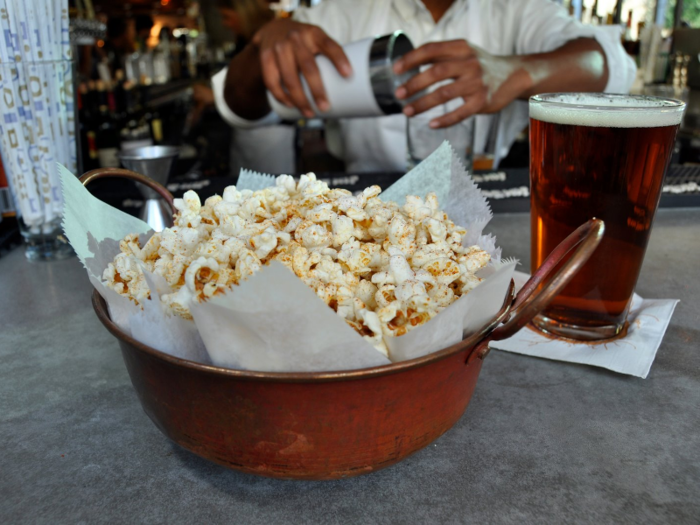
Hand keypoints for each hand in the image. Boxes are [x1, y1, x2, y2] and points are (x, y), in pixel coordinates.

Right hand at [252, 19, 351, 117]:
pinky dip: (281, 96)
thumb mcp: (315, 39)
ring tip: (309, 113)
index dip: (339, 59)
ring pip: (289, 78)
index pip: (329, 45)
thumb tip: (345, 86)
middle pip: (308, 67)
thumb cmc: (302, 42)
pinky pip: (272, 82)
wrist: (272, 30)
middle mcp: (296, 38)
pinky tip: (290, 105)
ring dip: (300, 99)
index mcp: (314, 33)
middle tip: (325, 107)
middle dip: (317, 90)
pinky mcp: (265, 57)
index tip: (348, 75)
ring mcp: (279, 47)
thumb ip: (326, 56)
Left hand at [393, 40, 525, 128]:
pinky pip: (460, 113)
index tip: (396, 70)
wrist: (513, 75)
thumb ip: (440, 56)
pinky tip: (431, 124)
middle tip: (399, 94)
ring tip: (407, 111)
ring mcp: (477, 83)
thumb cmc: (480, 65)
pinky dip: (444, 120)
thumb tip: (407, 64)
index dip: (411, 59)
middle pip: (436, 72)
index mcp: (461, 48)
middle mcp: (470, 63)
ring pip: (444, 94)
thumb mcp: (463, 53)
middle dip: (414, 84)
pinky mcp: (482, 102)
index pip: (431, 50)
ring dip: (423, 104)